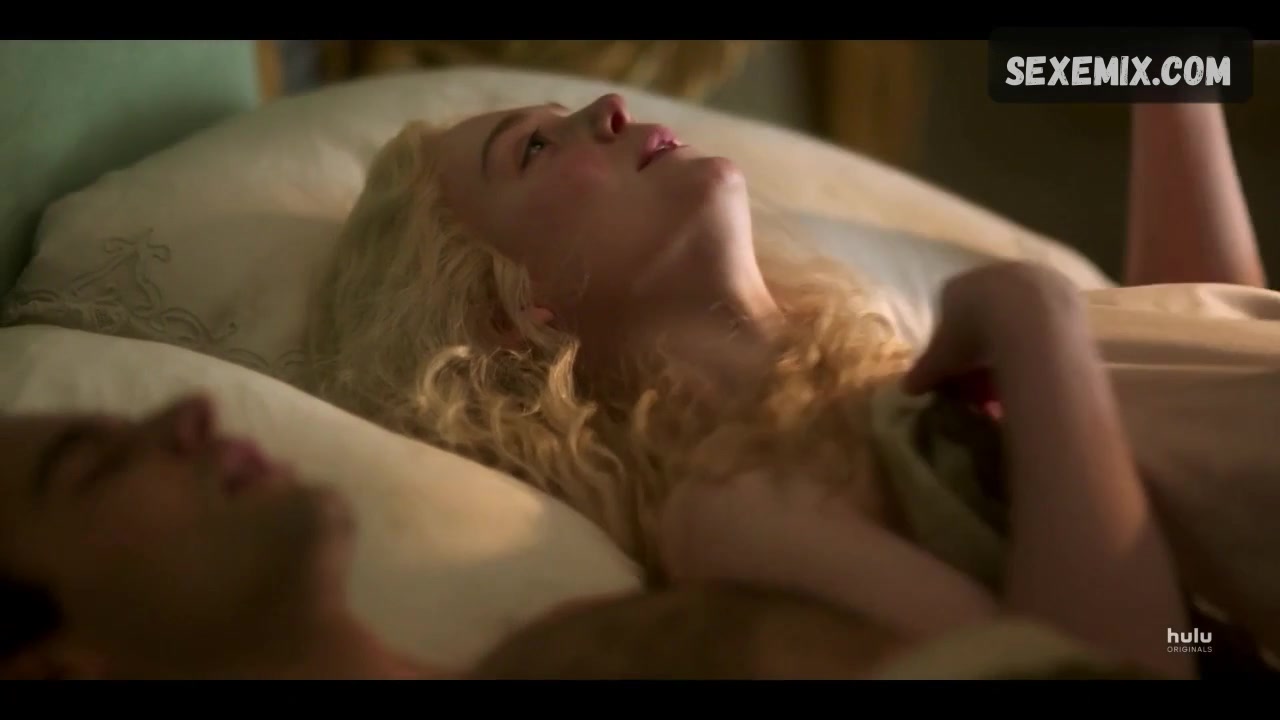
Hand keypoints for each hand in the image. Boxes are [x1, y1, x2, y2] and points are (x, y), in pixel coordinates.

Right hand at [902, 261, 1083, 396]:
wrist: (1030, 319)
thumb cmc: (975, 336)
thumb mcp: (943, 359)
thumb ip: (924, 372)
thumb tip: (906, 389)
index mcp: (957, 286)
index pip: (948, 308)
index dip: (952, 337)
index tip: (959, 363)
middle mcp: (991, 273)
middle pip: (985, 305)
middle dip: (987, 334)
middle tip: (990, 367)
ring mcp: (1029, 275)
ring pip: (1018, 307)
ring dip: (1018, 331)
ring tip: (1020, 364)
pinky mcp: (1063, 285)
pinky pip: (1049, 313)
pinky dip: (1045, 332)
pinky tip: (1045, 355)